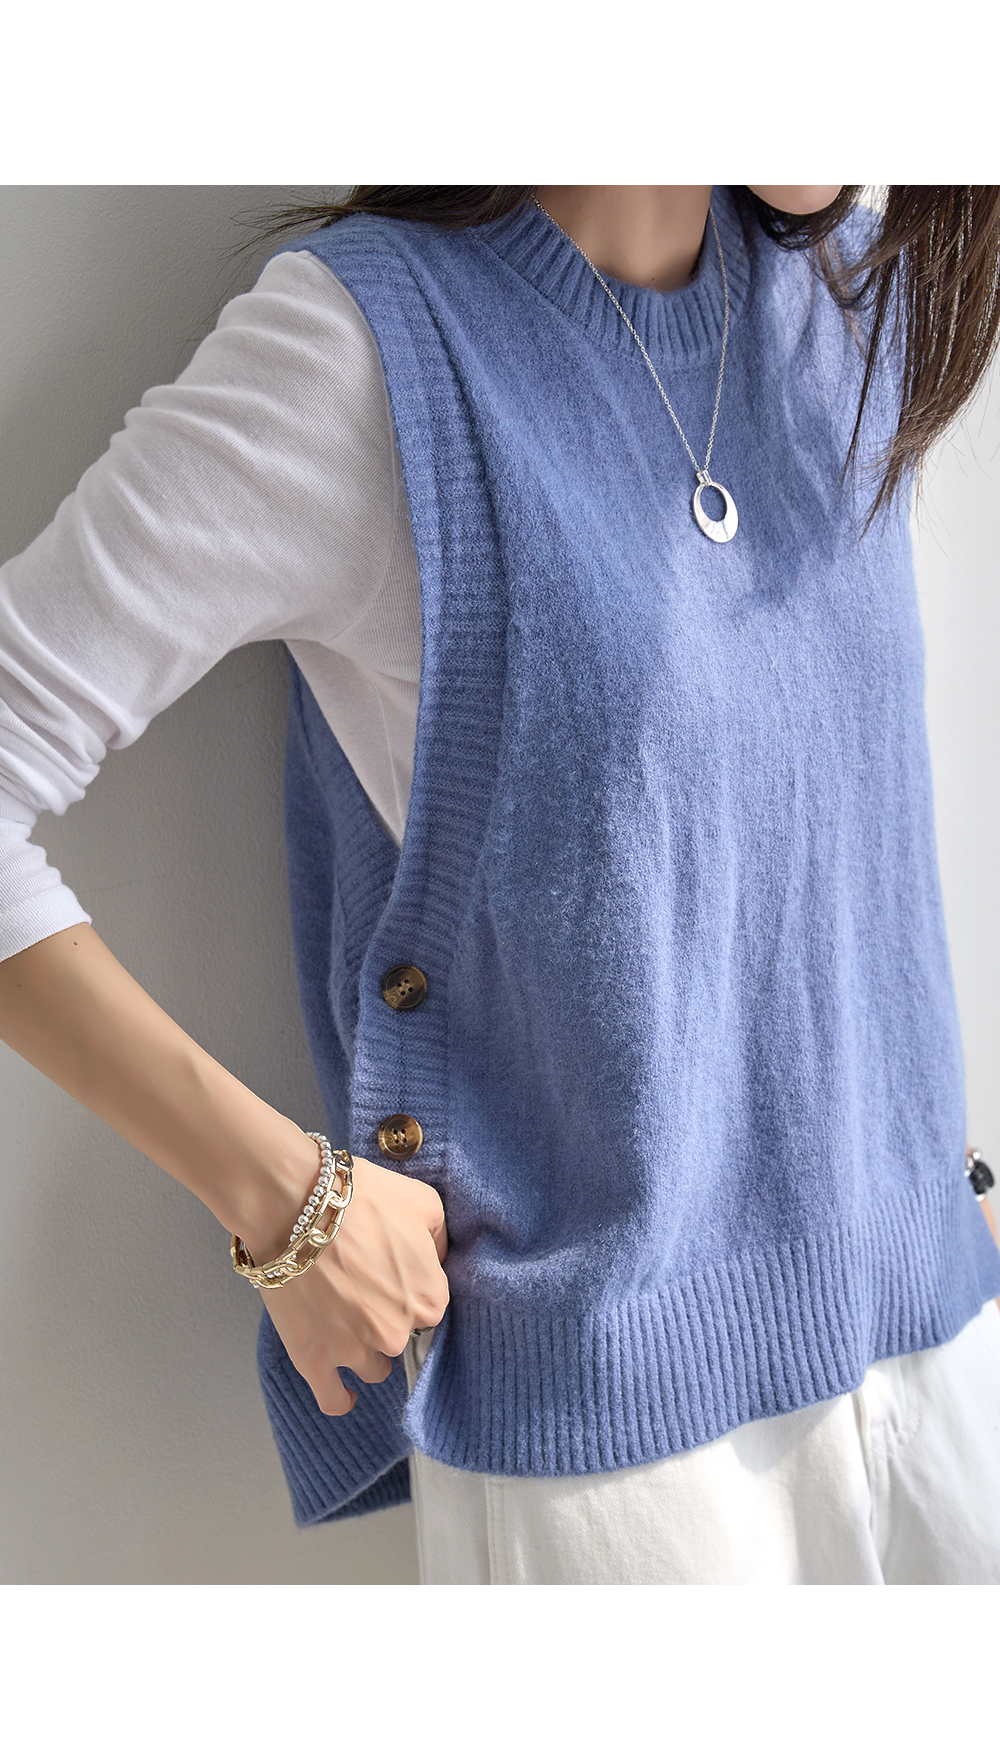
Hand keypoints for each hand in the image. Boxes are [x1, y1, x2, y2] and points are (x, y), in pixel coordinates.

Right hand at [247, 1153, 448, 1415]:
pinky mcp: (315, 1360)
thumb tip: (437, 1261)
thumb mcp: (424, 1203)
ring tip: (344, 1318)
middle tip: (362, 1286)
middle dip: (387, 1316)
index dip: (410, 1288)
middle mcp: (398, 1333)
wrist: (293, 1205)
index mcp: (430, 1298)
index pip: (431, 1308)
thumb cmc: (360, 1199)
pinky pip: (334, 1398)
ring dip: (364, 1350)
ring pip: (374, 1368)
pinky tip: (344, 1393)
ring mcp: (355, 1352)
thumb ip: (442, 1241)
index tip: (391, 1273)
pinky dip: (340, 1399)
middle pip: (402, 1337)